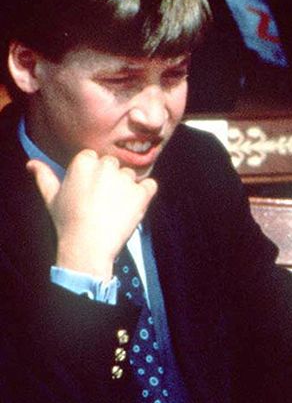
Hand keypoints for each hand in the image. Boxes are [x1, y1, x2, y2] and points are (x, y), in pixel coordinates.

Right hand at [29, 151, 156, 277]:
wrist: (88, 245)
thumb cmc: (67, 221)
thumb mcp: (51, 197)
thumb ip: (44, 177)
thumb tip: (31, 163)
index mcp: (84, 162)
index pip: (94, 157)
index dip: (93, 174)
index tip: (89, 190)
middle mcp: (106, 166)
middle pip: (113, 165)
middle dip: (110, 178)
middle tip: (102, 200)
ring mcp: (125, 179)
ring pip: (130, 175)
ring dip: (126, 187)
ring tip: (114, 208)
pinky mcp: (141, 193)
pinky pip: (150, 185)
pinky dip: (145, 194)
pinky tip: (132, 206)